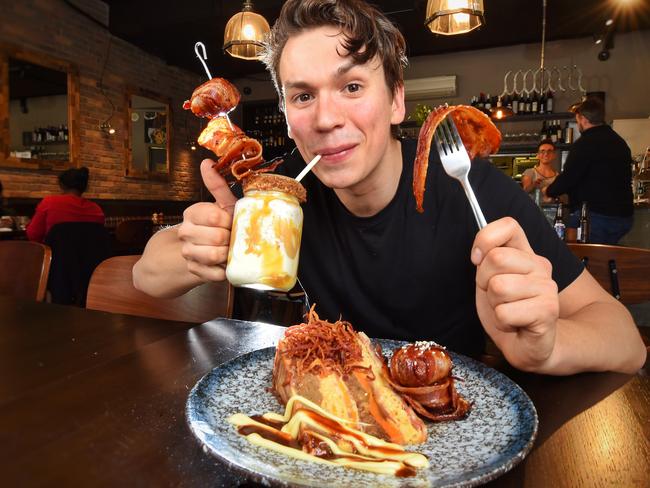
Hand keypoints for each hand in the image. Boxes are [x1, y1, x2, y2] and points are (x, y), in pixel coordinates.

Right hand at [176, 159, 236, 281]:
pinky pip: (216, 274)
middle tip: (234, 238)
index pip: (215, 216)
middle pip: (218, 237)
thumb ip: (217, 185)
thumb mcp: (221, 205)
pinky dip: (225, 271)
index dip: (229, 222)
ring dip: (228, 254)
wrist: (202, 252)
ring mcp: (188, 253)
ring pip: (215, 256)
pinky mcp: (194, 272)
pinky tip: (226, 264)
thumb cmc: (218, 225)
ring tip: (230, 250)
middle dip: (232, 239)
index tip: (232, 222)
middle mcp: (186, 232)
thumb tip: (207, 162)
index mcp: (192, 213)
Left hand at [471, 217, 559, 370]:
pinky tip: (515, 324)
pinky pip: (504, 312)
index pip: (508, 225)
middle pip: (496, 258)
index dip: (485, 239)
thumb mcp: (490, 280)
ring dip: (495, 305)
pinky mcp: (547, 311)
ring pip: (498, 287)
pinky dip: (502, 322)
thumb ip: (487, 259)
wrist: (531, 345)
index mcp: (525, 254)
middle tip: (497, 296)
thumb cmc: (509, 311)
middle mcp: (540, 266)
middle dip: (484, 281)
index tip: (477, 259)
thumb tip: (478, 253)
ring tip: (507, 311)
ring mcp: (547, 287)